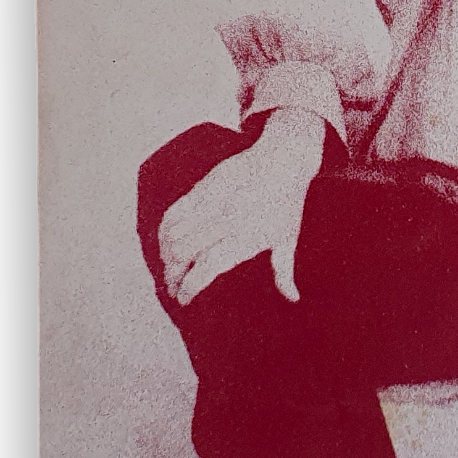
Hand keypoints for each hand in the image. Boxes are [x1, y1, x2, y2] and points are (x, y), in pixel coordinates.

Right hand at [159, 109, 326, 305]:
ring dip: (165, 255)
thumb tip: (293, 299)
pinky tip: (166, 242)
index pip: (207, 267)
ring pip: (173, 234)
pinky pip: (173, 212)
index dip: (190, 286)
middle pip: (183, 253)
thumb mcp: (288, 237)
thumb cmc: (288, 202)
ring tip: (169, 268)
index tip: (182, 298)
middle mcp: (224, 222)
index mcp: (245, 237)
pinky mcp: (202, 187)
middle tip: (172, 287)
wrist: (283, 158)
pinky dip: (164, 231)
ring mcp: (211, 203)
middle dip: (172, 275)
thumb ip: (284, 271)